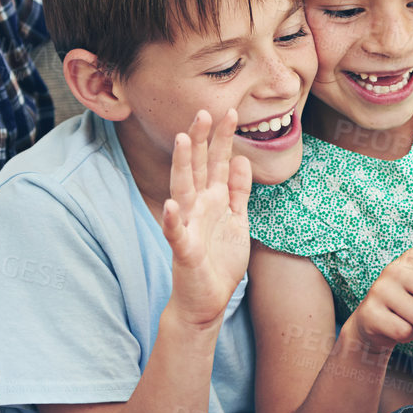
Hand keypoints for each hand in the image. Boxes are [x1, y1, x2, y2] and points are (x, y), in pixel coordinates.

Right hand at [163, 110, 252, 327]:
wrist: (206, 301)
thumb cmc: (220, 261)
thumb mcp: (237, 220)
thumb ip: (238, 191)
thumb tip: (240, 159)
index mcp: (212, 199)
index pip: (216, 162)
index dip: (222, 138)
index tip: (230, 111)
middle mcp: (197, 207)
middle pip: (198, 168)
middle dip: (201, 140)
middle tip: (204, 111)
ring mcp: (188, 226)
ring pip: (183, 190)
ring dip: (182, 165)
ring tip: (183, 141)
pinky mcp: (184, 250)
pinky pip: (176, 233)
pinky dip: (172, 219)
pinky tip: (171, 205)